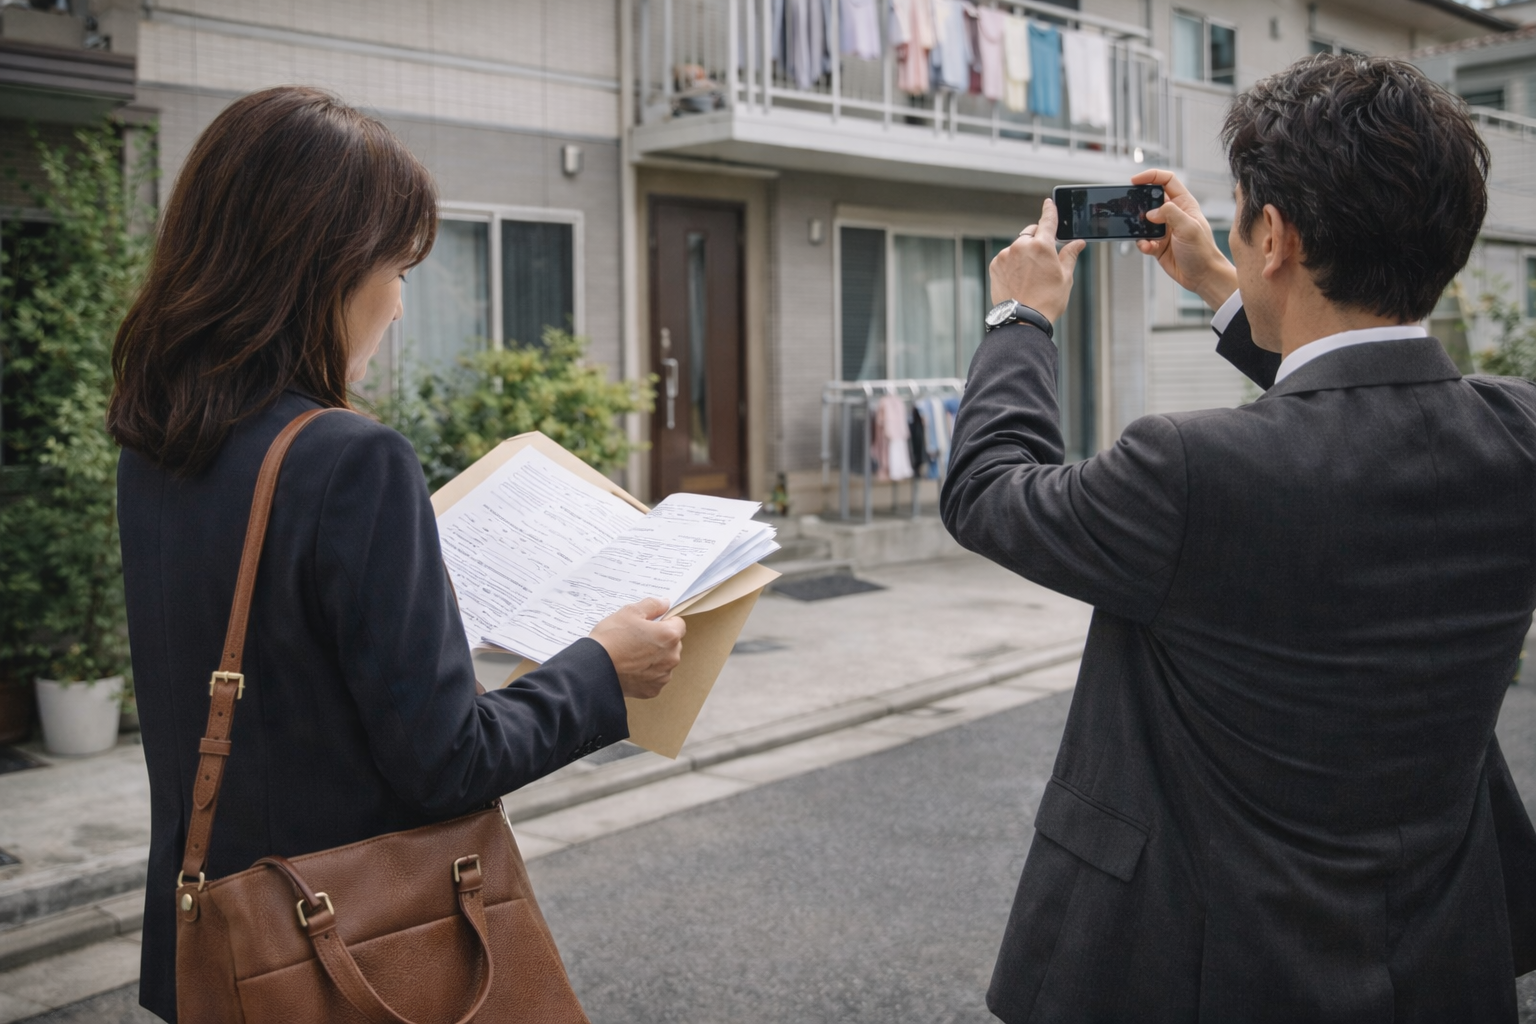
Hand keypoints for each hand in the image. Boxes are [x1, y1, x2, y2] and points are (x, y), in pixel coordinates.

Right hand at [589, 597, 684, 699]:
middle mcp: (671, 657)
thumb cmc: (610, 639)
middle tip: (638, 639)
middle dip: (660, 640)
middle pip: (673, 644)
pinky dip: (646, 674)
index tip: (650, 624)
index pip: (678, 624)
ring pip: (664, 662)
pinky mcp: (652, 690)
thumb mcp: (629, 612)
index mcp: (669, 636)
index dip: (664, 622)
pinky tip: (630, 669)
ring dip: (654, 658)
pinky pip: (655, 678)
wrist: (594, 668)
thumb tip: (665, 603)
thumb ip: (652, 605)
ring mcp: (663, 676)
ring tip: (632, 655)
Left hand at [990, 198, 1085, 323]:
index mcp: (1042, 245)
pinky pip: (1006, 257)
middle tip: (1044, 257)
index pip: (1047, 220)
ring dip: (1024, 253)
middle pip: (1031, 233)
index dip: (1049, 210)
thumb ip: (1070, 255)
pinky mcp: (995, 265)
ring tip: (1031, 275)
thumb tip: (1078, 243)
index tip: (1048, 202)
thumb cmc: (1048, 300)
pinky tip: (1019, 278)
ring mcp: (1006, 255)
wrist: (1023, 319)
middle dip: (1038, 239)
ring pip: (1018, 246)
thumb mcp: (1065, 277)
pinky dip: (1013, 262)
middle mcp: (1021, 246)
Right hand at [1132, 169, 1237, 309]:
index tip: (1135, 180)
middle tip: (1131, 208)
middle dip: (1139, 204)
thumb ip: (1170, 214)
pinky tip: (1148, 248)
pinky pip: (1143, 240)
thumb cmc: (1202, 251)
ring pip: (1143, 221)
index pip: (1167, 181)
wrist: (1202, 276)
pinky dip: (1142, 244)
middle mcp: (1173, 214)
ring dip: (1139, 228)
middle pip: (1151, 200)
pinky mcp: (1158, 244)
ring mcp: (1164, 229)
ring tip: (1143, 235)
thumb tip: (1151, 212)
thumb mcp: (1188, 228)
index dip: (1151, 176)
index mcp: (1184, 204)